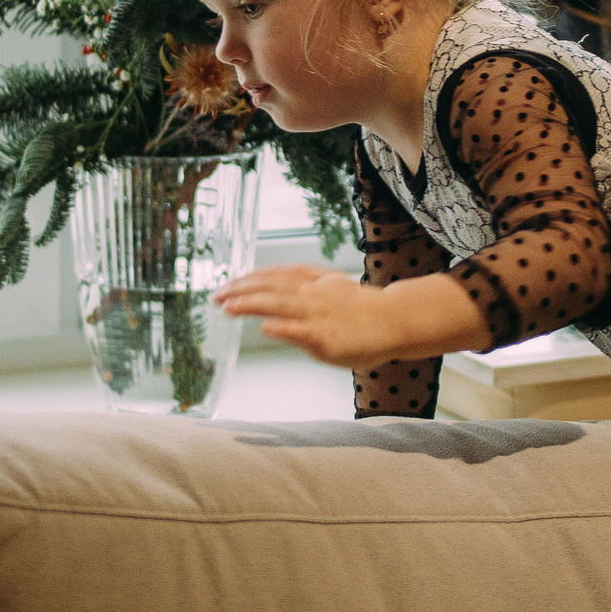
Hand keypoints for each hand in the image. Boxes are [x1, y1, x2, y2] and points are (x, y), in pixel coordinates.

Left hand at [216, 265, 409, 366]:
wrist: (394, 322)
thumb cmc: (362, 309)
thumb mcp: (331, 285)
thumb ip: (305, 279)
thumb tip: (275, 274)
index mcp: (313, 283)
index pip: (274, 276)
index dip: (248, 278)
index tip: (227, 284)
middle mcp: (312, 295)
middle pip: (270, 287)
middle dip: (240, 290)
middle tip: (215, 295)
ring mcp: (318, 315)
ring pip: (280, 305)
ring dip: (251, 304)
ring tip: (227, 306)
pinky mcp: (326, 337)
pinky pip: (300, 331)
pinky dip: (281, 327)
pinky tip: (264, 327)